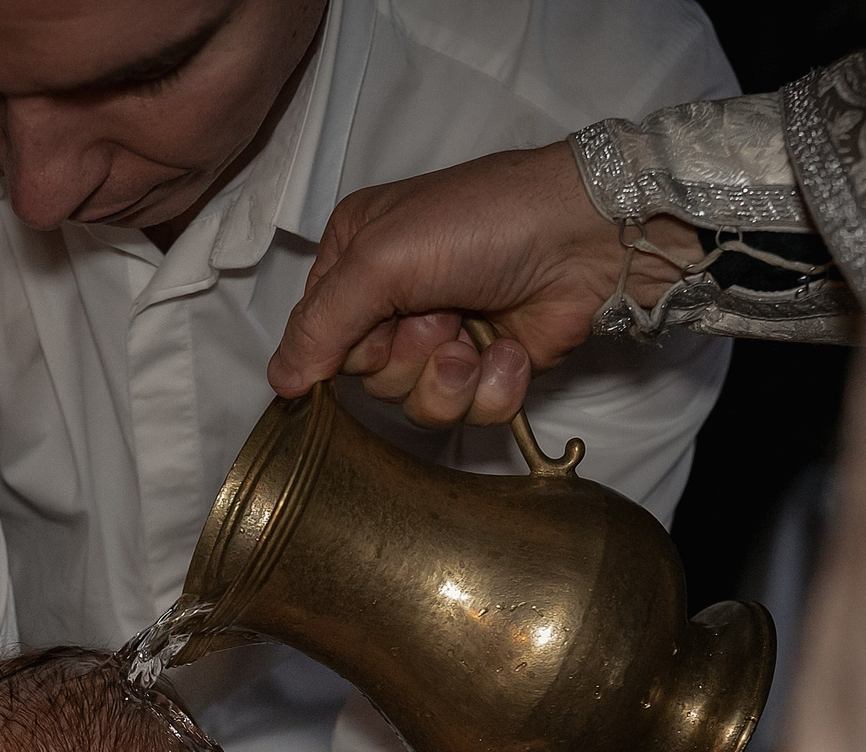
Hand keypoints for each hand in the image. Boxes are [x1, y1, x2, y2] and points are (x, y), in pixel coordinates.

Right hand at [266, 141, 700, 427]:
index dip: (343, 347)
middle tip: (438, 319)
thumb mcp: (381, 258)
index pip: (320, 333)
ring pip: (417, 403)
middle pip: (368, 377)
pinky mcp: (493, 367)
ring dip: (449, 377)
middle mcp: (397, 299)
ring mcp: (448, 336)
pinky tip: (511, 348)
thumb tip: (278, 384)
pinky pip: (472, 412)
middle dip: (405, 357)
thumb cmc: (479, 224)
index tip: (374, 327)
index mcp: (358, 257)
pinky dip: (494, 385)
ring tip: (476, 336)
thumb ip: (322, 325)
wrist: (586, 234)